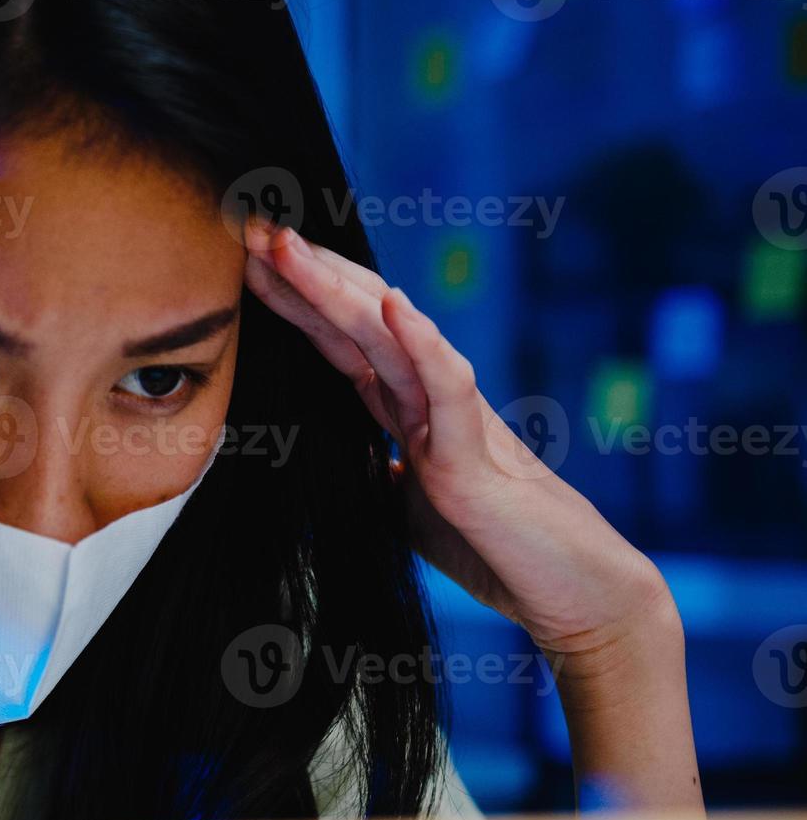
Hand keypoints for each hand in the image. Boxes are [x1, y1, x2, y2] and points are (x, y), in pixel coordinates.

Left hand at [242, 218, 674, 664]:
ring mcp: (453, 420)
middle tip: (249, 223)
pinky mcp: (475, 458)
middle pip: (355, 320)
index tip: (246, 260)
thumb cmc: (499, 550)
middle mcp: (427, 399)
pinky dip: (421, 344)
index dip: (295, 298)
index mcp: (408, 411)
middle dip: (301, 272)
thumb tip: (351, 462)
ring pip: (388, 337)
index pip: (340, 340)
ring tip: (288, 244)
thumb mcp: (411, 508)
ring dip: (335, 289)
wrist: (573, 596)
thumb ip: (382, 473)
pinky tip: (394, 302)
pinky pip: (449, 389)